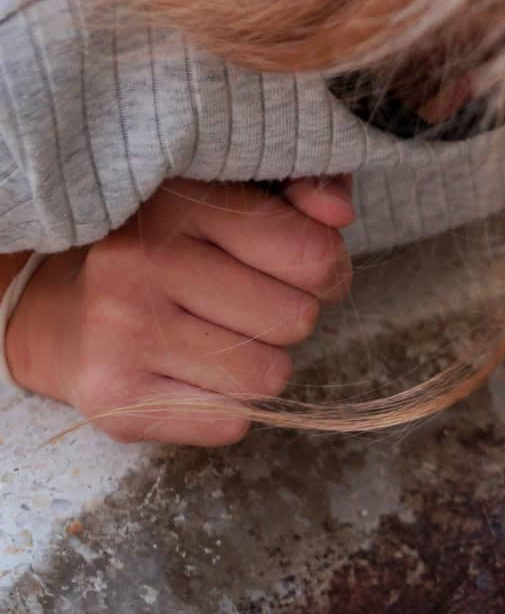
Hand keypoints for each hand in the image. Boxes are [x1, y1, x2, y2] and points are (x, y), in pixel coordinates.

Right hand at [5, 176, 354, 444]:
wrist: (55, 311)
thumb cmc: (171, 249)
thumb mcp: (234, 197)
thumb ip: (302, 189)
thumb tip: (339, 212)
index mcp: (178, 204)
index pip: (313, 255)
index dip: (325, 270)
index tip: (298, 270)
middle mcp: (141, 264)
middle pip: (296, 319)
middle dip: (288, 317)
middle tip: (249, 307)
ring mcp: (121, 334)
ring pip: (267, 377)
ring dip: (260, 365)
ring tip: (219, 339)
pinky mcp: (115, 399)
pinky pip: (230, 424)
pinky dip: (227, 408)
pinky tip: (192, 376)